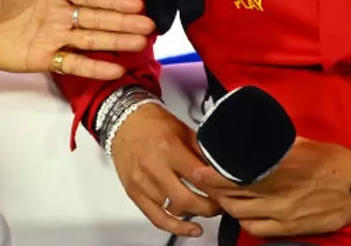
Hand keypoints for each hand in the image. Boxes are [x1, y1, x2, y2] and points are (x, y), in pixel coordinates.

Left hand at [0, 0, 155, 78]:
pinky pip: (74, 62)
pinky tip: (115, 68)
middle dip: (124, 22)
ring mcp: (55, 37)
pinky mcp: (46, 58)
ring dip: (116, 42)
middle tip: (151, 26)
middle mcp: (61, 13)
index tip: (136, 3)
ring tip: (141, 43)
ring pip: (91, 39)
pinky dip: (94, 66)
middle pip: (97, 18)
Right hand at [109, 102, 220, 238]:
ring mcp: (142, 183)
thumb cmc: (152, 123)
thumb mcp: (182, 129)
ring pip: (174, 211)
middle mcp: (154, 167)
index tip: (226, 191)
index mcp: (169, 148)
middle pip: (187, 200)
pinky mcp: (134, 193)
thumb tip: (219, 167)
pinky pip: (156, 218)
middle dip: (209, 207)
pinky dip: (175, 227)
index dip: (216, 188)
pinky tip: (189, 229)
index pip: (198, 176)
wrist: (124, 122)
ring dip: (194, 213)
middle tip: (220, 205)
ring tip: (205, 209)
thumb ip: (200, 150)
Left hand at [189, 138, 350, 239]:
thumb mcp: (298, 143)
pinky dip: (246, 222)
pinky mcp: (291, 227)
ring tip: (223, 198)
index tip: (199, 170)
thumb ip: (272, 143)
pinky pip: (258, 229)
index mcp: (277, 168)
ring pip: (242, 215)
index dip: (211, 175)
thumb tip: (254, 138)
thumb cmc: (332, 162)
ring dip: (228, 206)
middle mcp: (277, 192)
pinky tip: (244, 215)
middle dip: (215, 191)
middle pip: (232, 197)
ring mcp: (283, 213)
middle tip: (208, 183)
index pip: (233, 175)